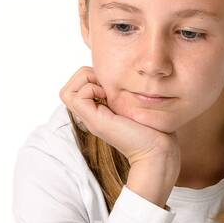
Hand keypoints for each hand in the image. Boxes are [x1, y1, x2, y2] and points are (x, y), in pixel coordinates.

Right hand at [60, 66, 179, 168]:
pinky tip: (108, 97)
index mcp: (96, 111)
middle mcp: (89, 116)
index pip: (75, 88)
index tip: (110, 84)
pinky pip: (78, 96)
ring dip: (86, 82)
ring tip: (106, 91)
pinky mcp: (94, 121)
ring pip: (67, 92)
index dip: (89, 77)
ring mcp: (90, 119)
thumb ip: (121, 93)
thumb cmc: (151, 127)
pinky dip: (91, 90)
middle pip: (67, 89)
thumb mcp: (132, 103)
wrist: (156, 148)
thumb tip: (117, 74)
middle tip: (107, 85)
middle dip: (85, 77)